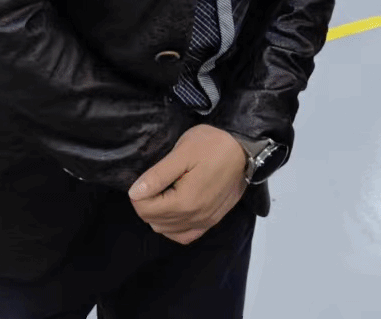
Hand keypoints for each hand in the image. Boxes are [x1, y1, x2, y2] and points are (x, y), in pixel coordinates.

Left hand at [128, 124, 247, 244]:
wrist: (246, 149)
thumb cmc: (213, 145)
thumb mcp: (183, 152)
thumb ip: (158, 175)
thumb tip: (134, 193)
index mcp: (185, 202)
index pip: (145, 210)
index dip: (138, 194)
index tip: (146, 178)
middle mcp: (194, 218)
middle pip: (153, 221)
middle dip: (147, 203)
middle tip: (155, 181)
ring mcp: (204, 222)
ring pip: (166, 230)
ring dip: (159, 214)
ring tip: (165, 192)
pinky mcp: (212, 221)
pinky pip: (184, 235)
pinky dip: (174, 227)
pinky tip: (175, 210)